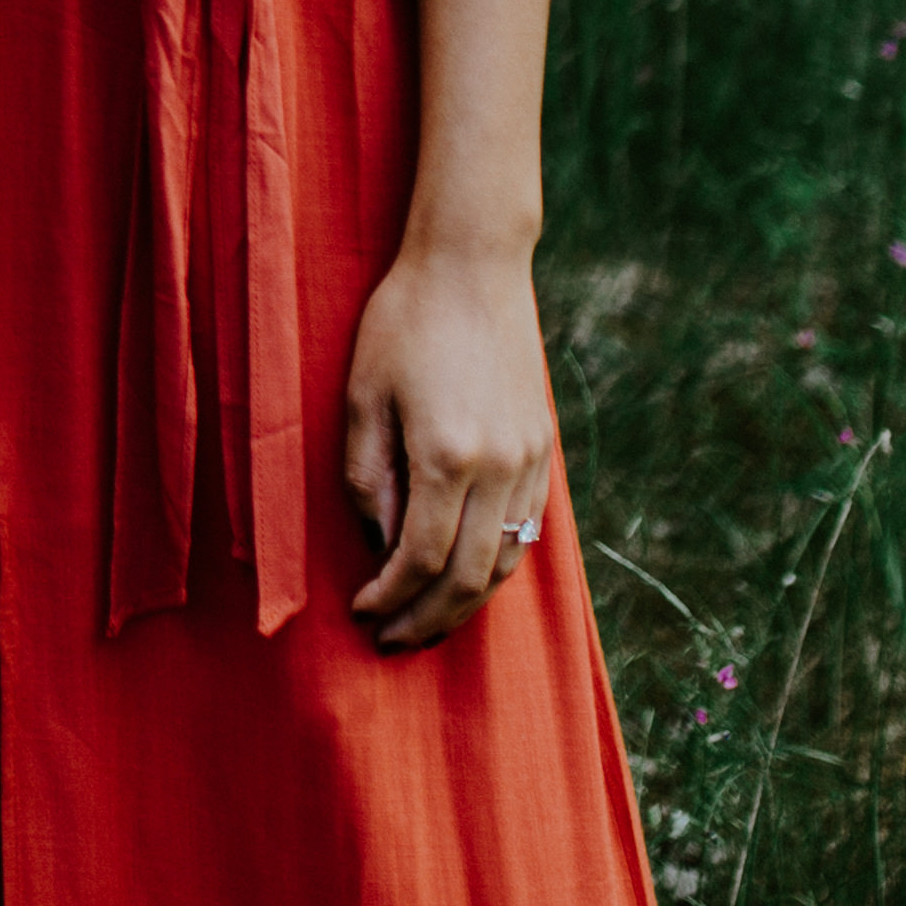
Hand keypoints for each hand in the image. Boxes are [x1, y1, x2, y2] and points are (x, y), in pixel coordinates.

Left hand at [336, 239, 553, 651]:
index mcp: (446, 454)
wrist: (473, 266)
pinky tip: (464, 578)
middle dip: (426, 619)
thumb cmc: (403, 321)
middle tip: (390, 639)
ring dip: (465, 604)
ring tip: (425, 622)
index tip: (361, 612)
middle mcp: (498, 466)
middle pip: (468, 577)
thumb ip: (370, 477)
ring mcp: (529, 460)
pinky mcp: (543, 449)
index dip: (390, 596)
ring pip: (505, 562)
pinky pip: (525, 530)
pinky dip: (494, 566)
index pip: (421, 558)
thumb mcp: (363, 395)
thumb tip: (381, 543)